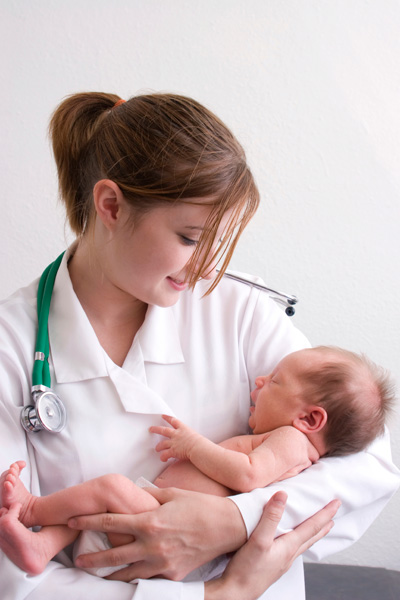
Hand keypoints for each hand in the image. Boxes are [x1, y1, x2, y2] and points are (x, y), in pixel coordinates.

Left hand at [69, 486, 246, 580]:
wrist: (227, 527)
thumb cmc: (200, 506)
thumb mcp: (173, 494)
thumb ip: (149, 496)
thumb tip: (135, 493)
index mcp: (150, 522)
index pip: (110, 522)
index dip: (88, 522)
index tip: (73, 522)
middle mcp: (152, 545)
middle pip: (113, 555)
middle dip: (92, 558)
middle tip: (78, 559)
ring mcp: (162, 563)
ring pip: (128, 573)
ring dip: (110, 573)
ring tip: (97, 574)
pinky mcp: (172, 575)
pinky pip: (148, 578)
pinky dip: (136, 578)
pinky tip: (127, 577)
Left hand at [149, 414, 200, 461]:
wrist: (199, 448)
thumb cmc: (201, 443)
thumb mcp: (196, 436)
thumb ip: (191, 437)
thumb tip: (194, 441)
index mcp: (183, 429)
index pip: (173, 421)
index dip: (167, 418)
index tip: (162, 416)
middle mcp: (177, 434)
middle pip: (163, 430)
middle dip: (156, 429)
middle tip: (151, 429)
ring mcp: (174, 443)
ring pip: (162, 444)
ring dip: (158, 446)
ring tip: (156, 448)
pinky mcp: (173, 451)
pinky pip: (165, 454)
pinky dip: (163, 457)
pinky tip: (163, 459)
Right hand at [205, 491, 340, 599]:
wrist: (236, 593)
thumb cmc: (247, 570)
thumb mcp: (259, 539)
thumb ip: (270, 517)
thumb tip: (282, 496)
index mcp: (289, 547)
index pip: (312, 527)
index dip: (325, 513)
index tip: (336, 502)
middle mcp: (289, 555)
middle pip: (312, 537)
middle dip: (324, 523)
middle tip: (334, 513)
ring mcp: (282, 562)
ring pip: (303, 544)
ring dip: (314, 533)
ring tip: (320, 527)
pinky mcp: (273, 566)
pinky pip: (293, 549)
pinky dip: (300, 540)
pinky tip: (292, 541)